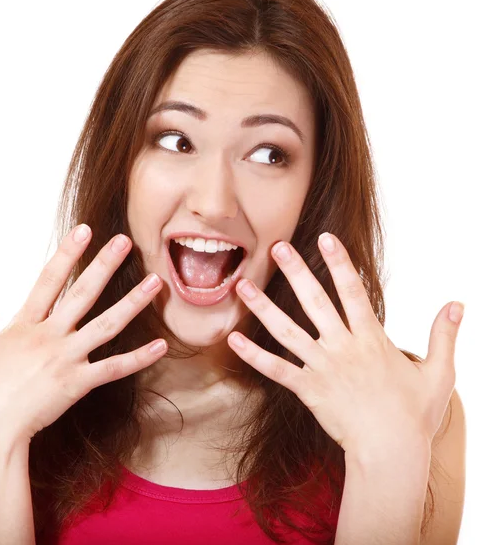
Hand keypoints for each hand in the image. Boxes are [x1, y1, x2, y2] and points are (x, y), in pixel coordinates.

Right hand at [0, 225, 167, 449]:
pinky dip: (139, 358)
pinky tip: (160, 345)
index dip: (68, 253)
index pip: (49, 280)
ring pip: (107, 324)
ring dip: (134, 302)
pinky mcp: (76, 384)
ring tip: (156, 282)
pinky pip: (114, 369)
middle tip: (125, 241)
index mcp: (22, 325)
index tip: (84, 230)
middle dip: (105, 264)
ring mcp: (64, 359)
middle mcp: (47, 336)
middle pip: (83, 293)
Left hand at [227, 232, 463, 454]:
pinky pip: (276, 370)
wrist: (391, 453)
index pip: (353, 291)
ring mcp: (322, 368)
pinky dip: (254, 356)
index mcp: (371, 338)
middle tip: (277, 246)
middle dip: (296, 272)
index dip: (340, 263)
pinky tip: (233, 340)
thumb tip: (458, 304)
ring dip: (263, 307)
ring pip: (287, 331)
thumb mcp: (440, 373)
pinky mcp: (308, 390)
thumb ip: (445, 336)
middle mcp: (343, 347)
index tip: (325, 238)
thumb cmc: (415, 415)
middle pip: (315, 302)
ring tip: (242, 286)